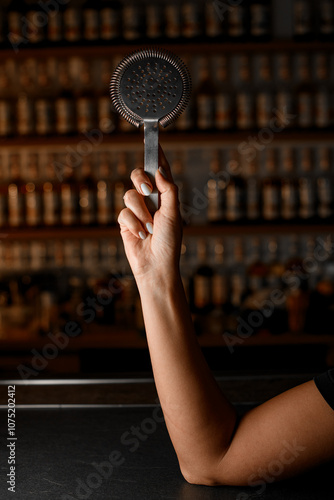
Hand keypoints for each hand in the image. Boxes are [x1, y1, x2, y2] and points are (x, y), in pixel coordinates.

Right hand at [118, 145, 182, 283]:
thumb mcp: (174, 213)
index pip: (160, 171)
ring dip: (141, 213)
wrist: (156, 265)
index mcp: (165, 196)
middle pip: (137, 175)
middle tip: (148, 190)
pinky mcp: (125, 222)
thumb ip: (169, 190)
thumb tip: (160, 170)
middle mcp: (150, 200)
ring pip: (129, 195)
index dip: (156, 156)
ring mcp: (136, 210)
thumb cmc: (170, 242)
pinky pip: (123, 213)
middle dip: (140, 179)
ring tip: (150, 228)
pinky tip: (141, 235)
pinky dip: (133, 224)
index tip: (154, 141)